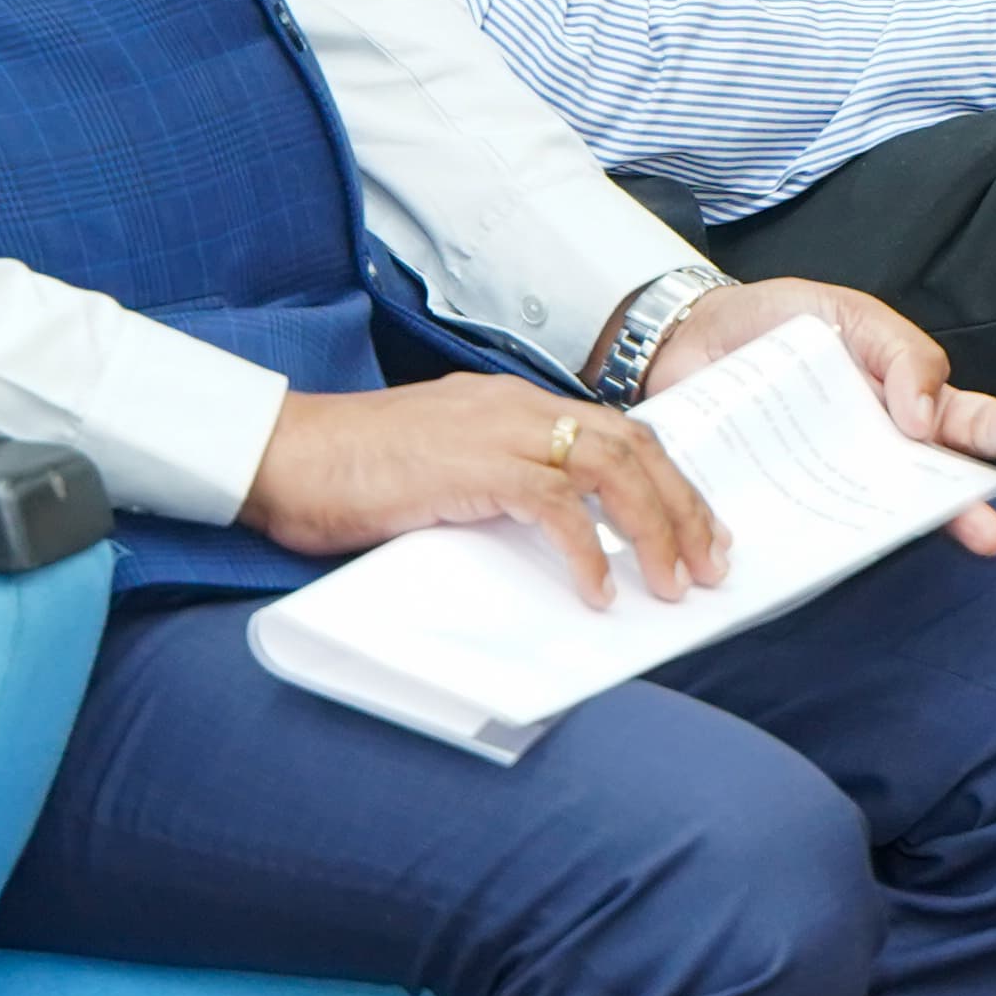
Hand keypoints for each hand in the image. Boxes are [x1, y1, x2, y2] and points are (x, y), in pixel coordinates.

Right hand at [239, 372, 733, 605]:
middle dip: (683, 506)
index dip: (668, 479)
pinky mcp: (473, 467)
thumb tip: (552, 540)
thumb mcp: (442, 472)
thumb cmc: (347, 472)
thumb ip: (498, 488)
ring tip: (674, 583)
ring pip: (611, 467)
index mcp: (510, 404)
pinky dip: (586, 551)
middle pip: (632, 445)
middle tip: (712, 562)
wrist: (283, 455)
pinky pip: (554, 506)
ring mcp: (496, 432)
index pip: (617, 430)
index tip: (699, 529)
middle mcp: (514, 407)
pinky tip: (598, 591)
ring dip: (654, 528)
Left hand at [628, 274, 995, 551]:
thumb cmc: (783, 322)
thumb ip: (900, 354)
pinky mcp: (775, 502)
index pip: (960, 420)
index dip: (991, 426)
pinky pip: (799, 530)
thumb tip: (926, 418)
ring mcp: (825, 481)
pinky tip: (825, 555)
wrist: (691, 335)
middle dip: (964, 508)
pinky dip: (814, 545)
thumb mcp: (849, 313)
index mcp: (902, 401)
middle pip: (928, 485)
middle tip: (991, 532)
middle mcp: (874, 451)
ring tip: (909, 555)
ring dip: (896, 537)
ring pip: (870, 519)